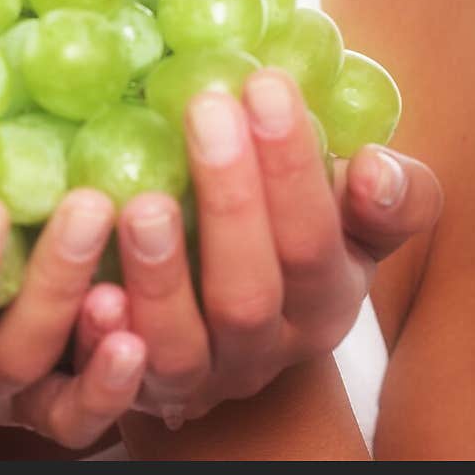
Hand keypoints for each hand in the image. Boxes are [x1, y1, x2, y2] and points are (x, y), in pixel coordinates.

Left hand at [107, 68, 442, 426]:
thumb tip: (375, 167)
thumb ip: (386, 198)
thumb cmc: (292, 240)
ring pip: (180, 346)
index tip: (265, 83)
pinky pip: (112, 385)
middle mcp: (263, 347)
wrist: (227, 334)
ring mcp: (198, 377)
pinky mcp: (133, 391)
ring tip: (141, 203)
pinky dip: (99, 339)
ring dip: (160, 276)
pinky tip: (87, 291)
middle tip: (205, 109)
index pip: (315, 236)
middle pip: (249, 291)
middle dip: (230, 200)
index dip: (292, 165)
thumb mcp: (354, 223)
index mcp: (324, 298)